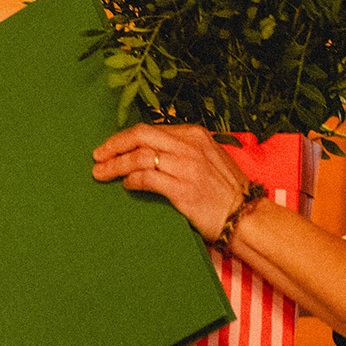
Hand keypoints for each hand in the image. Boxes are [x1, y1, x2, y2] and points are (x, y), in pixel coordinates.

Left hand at [91, 123, 247, 240]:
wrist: (248, 217)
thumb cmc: (228, 191)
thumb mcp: (210, 158)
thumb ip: (184, 150)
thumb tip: (152, 151)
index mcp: (196, 135)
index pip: (151, 129)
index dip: (126, 137)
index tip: (112, 146)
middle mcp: (190, 146)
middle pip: (140, 136)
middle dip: (114, 145)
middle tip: (97, 155)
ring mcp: (187, 167)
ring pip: (139, 157)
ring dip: (115, 165)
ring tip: (101, 173)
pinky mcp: (183, 190)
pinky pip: (147, 179)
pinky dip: (131, 180)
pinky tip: (125, 185)